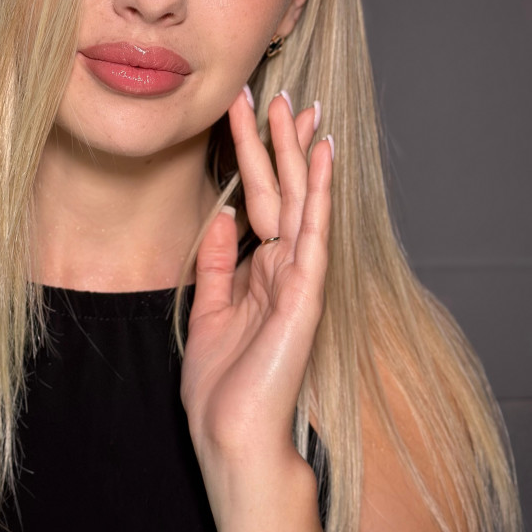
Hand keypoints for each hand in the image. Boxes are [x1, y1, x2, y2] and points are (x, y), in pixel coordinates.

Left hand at [180, 87, 332, 531]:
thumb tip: (220, 219)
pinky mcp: (304, 293)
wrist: (232, 437)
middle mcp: (284, 268)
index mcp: (260, 270)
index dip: (253, 159)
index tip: (247, 115)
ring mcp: (298, 278)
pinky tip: (320, 155)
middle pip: (280, 192)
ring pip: (299, 202)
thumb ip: (217, 263)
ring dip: (298, 154)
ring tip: (299, 108)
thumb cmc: (222, 385)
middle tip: (278, 94)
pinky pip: (310, 231)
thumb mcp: (210, 309)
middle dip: (278, 144)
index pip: (258, 201)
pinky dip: (316, 192)